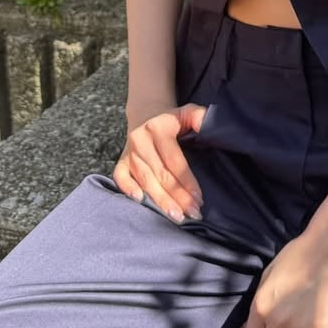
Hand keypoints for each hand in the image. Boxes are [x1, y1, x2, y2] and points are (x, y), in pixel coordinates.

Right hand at [112, 103, 206, 223]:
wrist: (145, 113)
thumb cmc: (172, 119)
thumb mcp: (187, 112)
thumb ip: (199, 117)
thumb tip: (207, 125)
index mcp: (158, 128)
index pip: (174, 160)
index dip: (187, 180)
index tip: (199, 198)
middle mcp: (141, 140)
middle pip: (160, 174)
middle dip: (178, 196)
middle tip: (192, 213)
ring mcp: (129, 152)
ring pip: (145, 180)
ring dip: (161, 201)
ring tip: (176, 216)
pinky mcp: (121, 161)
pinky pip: (120, 177)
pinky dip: (128, 189)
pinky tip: (141, 201)